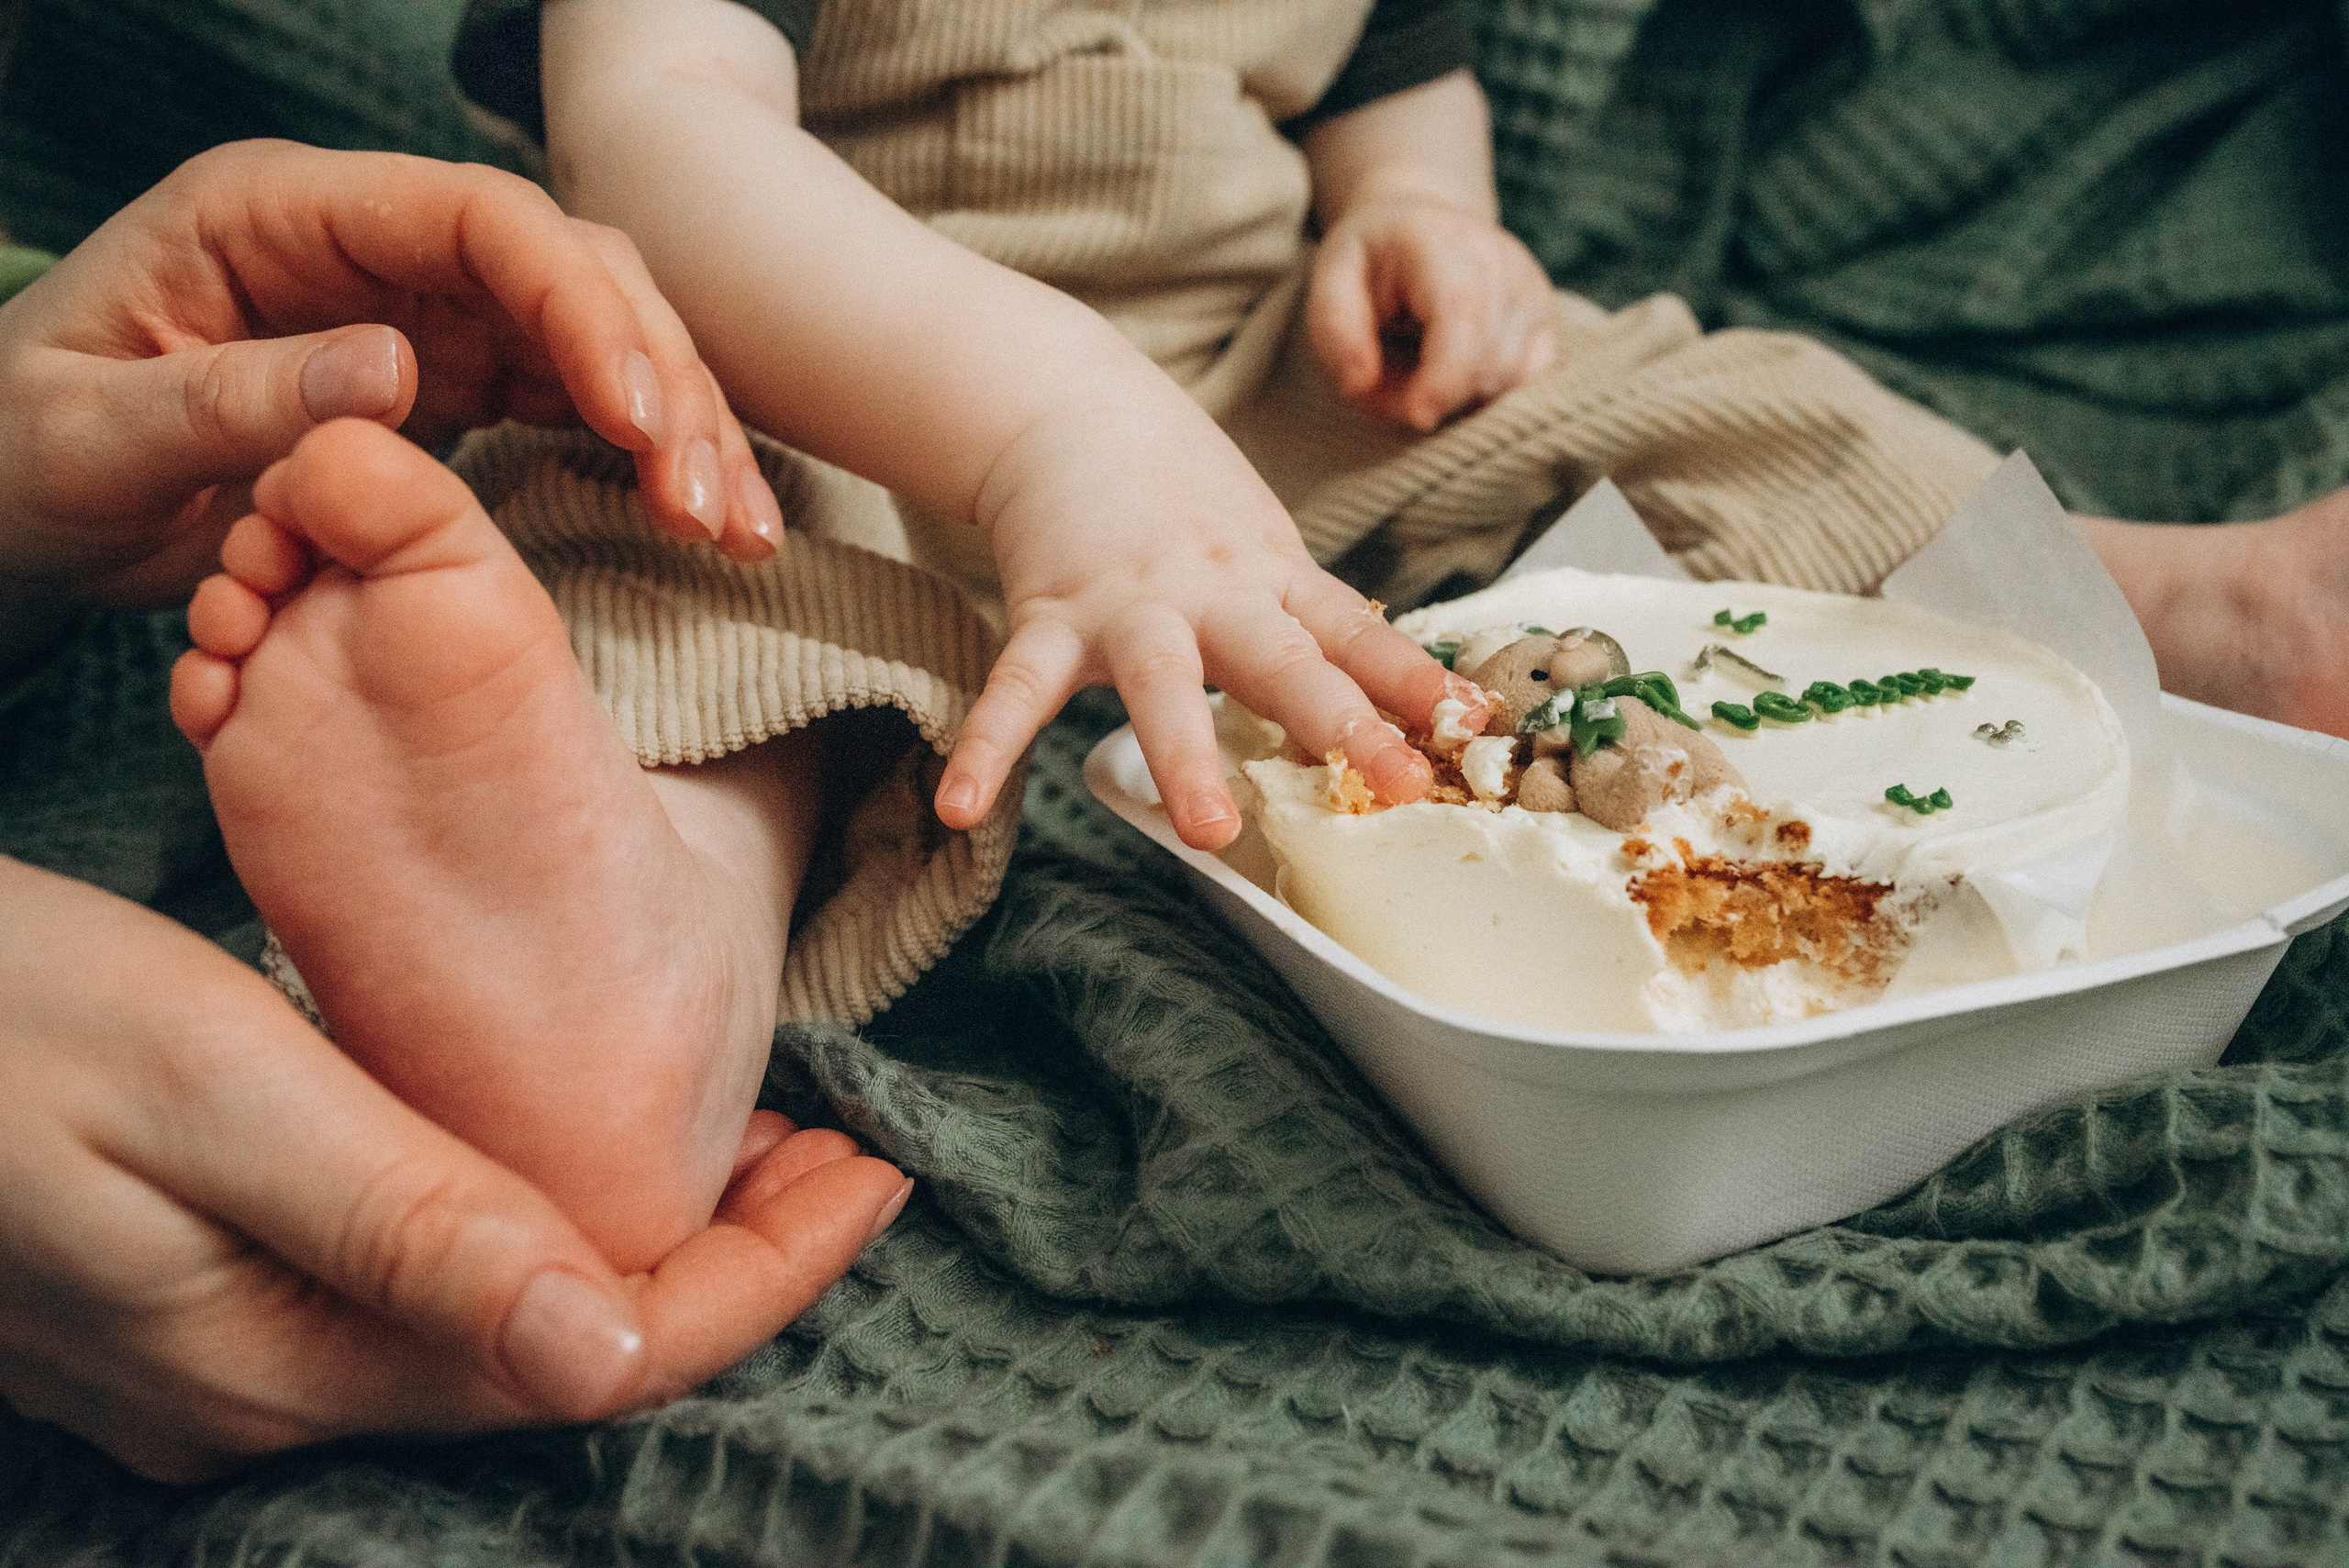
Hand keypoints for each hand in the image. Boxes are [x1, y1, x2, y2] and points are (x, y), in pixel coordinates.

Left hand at [0, 138, 780, 613]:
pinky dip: (642, 457)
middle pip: (565, 269)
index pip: (477, 218)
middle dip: (655, 373)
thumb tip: (398, 367)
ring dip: (675, 421)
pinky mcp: (445, 382)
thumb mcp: (95, 433)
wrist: (14, 503)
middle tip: (702, 496)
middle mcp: (369, 248)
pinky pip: (572, 399)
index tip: (635, 414)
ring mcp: (416, 311)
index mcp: (279, 214)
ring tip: (731, 525)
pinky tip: (695, 518)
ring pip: (592, 334)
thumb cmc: (25, 452)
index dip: (575, 303)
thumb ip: (235, 397)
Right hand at [0, 857, 906, 1481]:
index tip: (878, 1173)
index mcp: (291, 1352)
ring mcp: (227, 1364)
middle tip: (844, 1150)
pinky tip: (575, 1160)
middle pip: (567, 1362)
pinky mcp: (200, 1310)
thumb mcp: (211, 1087)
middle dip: (731, 1267)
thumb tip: (605, 1352)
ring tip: (757, 1147)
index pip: (600, 1359)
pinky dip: (536, 1237)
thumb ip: (405, 1223)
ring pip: (503, 1334)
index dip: (762, 1278)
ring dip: (643, 1249)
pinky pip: (421, 1303)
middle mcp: (269, 1391)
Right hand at [930, 351, 1489, 850]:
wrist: (1070, 404)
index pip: (1356, 632)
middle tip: (1393, 787)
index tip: (1470, 724)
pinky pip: (1018, 689)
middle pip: (1283, 661)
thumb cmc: (1181, 495)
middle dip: (1340, 724)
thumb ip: (1313, 627)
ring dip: (1185, 755)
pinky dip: (987, 747)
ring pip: (1162, 683)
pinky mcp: (1049, 614)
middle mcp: (1213, 594)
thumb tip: (1398, 706)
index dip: (1414, 679)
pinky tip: (960, 807)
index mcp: (1274, 580)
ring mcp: (1128, 604)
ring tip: (1205, 834)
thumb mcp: (1266, 549)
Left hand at [1306, 185, 1558, 431]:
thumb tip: (1360, 385)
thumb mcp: (1330, 282)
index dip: (1445, 376)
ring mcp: (1532, 291)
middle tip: (1386, 389)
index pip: (1463, 313)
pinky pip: (1530, 385)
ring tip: (1416, 374)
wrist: (1420, 230)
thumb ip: (1336, 332)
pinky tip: (1454, 379)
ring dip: (1459, 402)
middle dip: (1436, 397)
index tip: (1417, 417)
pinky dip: (1489, 399)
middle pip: (1489, 360)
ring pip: (1511, 381)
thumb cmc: (1369, 264)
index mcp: (1442, 243)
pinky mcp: (1547, 323)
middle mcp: (1502, 260)